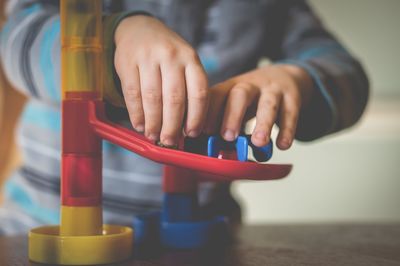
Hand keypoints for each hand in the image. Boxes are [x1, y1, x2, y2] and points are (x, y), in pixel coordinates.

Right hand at [114, 15, 207, 145]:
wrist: (139, 29)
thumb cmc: (167, 55)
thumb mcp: (184, 64)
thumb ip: (188, 90)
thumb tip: (187, 128)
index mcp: (190, 58)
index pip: (199, 91)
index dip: (196, 116)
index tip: (191, 133)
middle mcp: (171, 56)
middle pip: (175, 98)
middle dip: (172, 125)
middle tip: (169, 141)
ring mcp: (148, 57)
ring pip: (152, 98)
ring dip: (153, 123)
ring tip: (154, 136)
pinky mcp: (127, 62)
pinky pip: (132, 94)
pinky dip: (136, 114)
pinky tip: (140, 125)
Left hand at [204, 64, 313, 149]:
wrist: (284, 76)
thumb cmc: (252, 97)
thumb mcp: (234, 103)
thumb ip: (222, 122)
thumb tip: (206, 149)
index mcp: (229, 87)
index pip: (215, 96)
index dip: (207, 113)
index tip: (202, 132)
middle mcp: (250, 86)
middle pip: (239, 95)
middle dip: (232, 116)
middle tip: (228, 137)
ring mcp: (272, 90)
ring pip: (268, 104)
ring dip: (262, 123)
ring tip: (258, 143)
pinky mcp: (292, 97)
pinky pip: (291, 113)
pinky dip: (287, 130)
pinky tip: (282, 145)